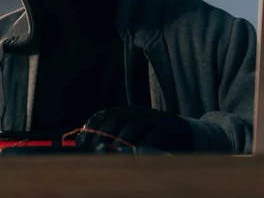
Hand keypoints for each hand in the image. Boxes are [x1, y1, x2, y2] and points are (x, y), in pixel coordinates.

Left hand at [76, 106, 193, 152]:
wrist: (181, 132)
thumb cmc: (149, 135)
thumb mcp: (130, 131)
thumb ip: (113, 135)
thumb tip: (90, 146)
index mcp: (125, 111)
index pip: (104, 114)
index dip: (92, 124)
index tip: (82, 137)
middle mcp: (136, 111)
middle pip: (117, 118)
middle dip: (104, 132)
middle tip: (95, 145)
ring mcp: (151, 118)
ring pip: (134, 125)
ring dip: (122, 137)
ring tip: (113, 148)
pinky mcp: (165, 128)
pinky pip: (152, 136)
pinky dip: (142, 144)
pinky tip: (134, 152)